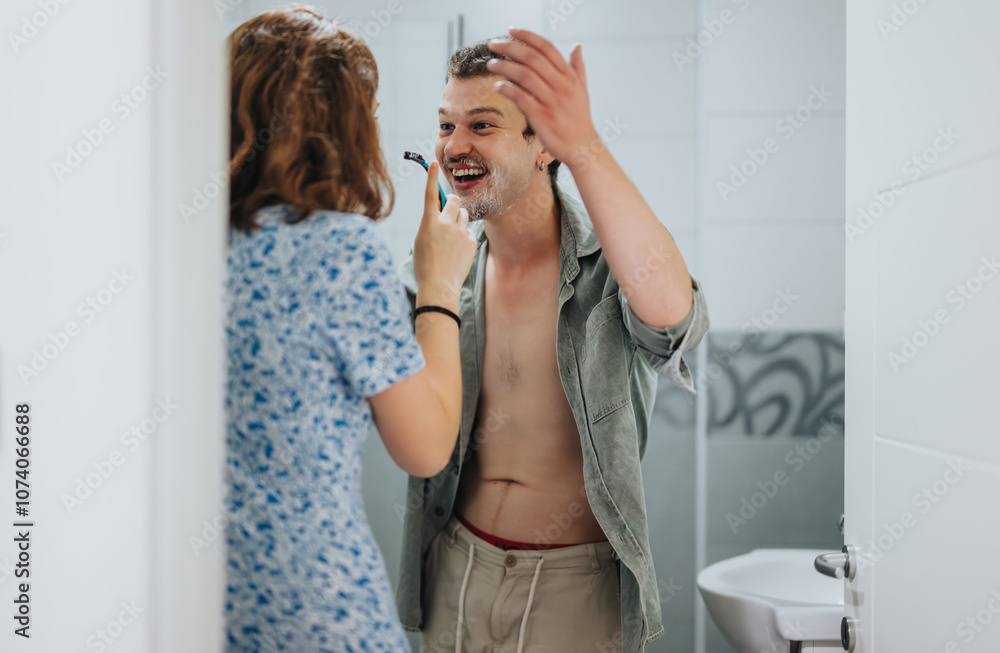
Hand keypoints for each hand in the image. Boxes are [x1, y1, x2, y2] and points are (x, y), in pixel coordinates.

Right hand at [413, 161, 477, 310]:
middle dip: (451, 203)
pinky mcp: (471, 242)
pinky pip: (468, 230)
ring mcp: (460, 233)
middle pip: (454, 200)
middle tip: (448, 212)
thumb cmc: (426, 263)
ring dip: (458, 219)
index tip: (432, 163)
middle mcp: (445, 225)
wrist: (440, 286)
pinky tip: (456, 251)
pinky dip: (463, 236)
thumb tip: (442, 210)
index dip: (431, 178)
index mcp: (428, 223)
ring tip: (450, 238)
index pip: (430, 195)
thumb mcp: (422, 239)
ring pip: (463, 214)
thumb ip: (431, 222)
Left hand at [487, 28, 599, 165]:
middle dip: (510, 47)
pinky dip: (507, 89)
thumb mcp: (582, 90)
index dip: (527, 36)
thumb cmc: (579, 119)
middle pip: (532, 57)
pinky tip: (497, 86)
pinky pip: (520, 97)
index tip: (511, 30)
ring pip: (524, 75)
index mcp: (569, 76)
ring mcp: (551, 101)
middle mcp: (561, 85)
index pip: (547, 47)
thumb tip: (577, 46)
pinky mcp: (541, 116)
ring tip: (491, 63)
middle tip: (493, 44)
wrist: (582, 147)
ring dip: (504, 67)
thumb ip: (578, 67)